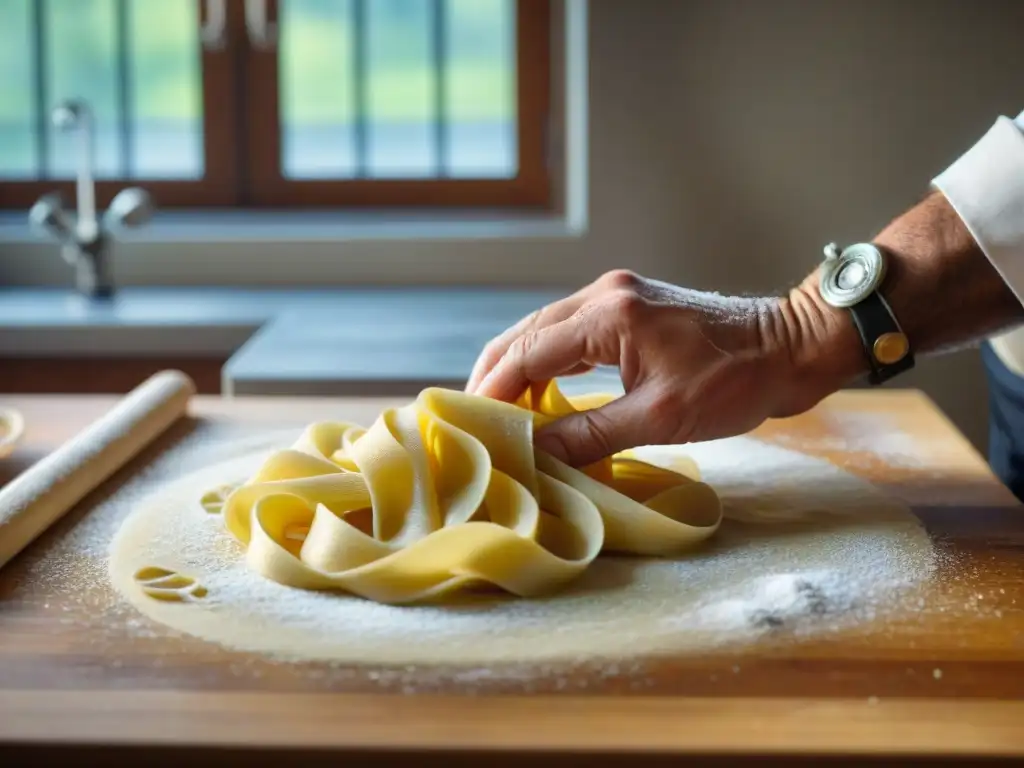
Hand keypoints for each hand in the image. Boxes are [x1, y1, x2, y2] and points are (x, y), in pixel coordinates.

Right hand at [466, 269, 861, 465]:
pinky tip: (539, 393)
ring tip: (498, 413)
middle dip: (494, 377)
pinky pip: (570, 335)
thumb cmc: (735, 381)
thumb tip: (538, 455)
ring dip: (518, 370)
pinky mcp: (627, 308)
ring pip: (544, 332)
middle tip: (473, 420)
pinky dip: (547, 364)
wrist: (788, 347)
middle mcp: (603, 295)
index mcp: (609, 315)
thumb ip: (591, 435)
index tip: (471, 425)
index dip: (493, 391)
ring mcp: (615, 297)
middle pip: (525, 334)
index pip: (527, 353)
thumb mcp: (661, 417)